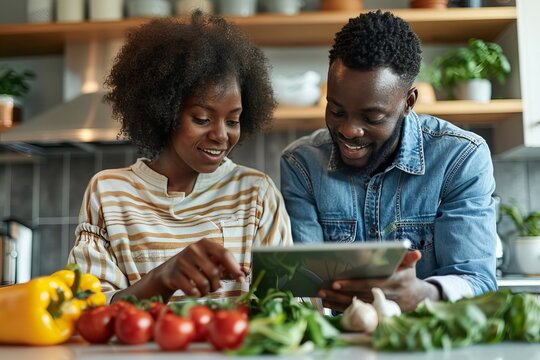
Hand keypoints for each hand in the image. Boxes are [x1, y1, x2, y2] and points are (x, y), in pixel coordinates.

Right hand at [154, 238, 244, 297]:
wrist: (168, 272)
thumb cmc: (196, 267)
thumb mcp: (210, 261)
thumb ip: (227, 266)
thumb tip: (245, 272)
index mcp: (205, 243)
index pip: (224, 254)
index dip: (234, 268)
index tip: (241, 279)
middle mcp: (193, 249)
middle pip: (214, 271)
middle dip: (217, 284)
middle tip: (216, 287)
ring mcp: (182, 261)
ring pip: (203, 283)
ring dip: (207, 291)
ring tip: (204, 290)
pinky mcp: (173, 274)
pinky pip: (192, 290)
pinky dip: (196, 294)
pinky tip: (194, 292)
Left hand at [318, 250, 440, 311]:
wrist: (416, 298)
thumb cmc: (408, 277)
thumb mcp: (410, 266)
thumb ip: (409, 258)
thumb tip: (416, 252)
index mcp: (394, 283)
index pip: (370, 284)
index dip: (353, 284)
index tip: (337, 282)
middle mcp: (386, 297)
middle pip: (359, 295)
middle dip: (340, 293)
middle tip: (323, 289)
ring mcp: (380, 307)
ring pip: (356, 305)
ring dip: (338, 301)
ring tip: (322, 295)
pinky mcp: (375, 313)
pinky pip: (357, 312)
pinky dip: (342, 308)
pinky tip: (329, 303)